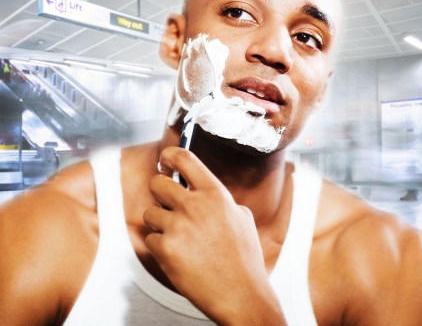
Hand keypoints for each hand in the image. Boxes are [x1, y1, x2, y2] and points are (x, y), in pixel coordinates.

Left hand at [143, 147, 285, 324]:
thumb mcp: (241, 217)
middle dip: (159, 192)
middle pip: (157, 182)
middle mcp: (195, 205)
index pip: (184, 158)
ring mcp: (178, 226)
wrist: (241, 294)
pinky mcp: (165, 249)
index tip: (165, 159)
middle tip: (167, 202)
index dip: (169, 155)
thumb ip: (219, 200)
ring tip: (177, 236)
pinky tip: (177, 254)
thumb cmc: (244, 258)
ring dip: (159, 223)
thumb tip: (202, 192)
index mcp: (215, 194)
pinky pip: (149, 238)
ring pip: (150, 212)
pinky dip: (158, 246)